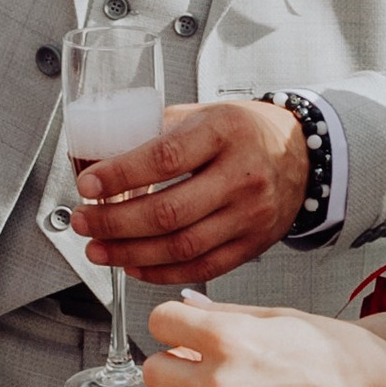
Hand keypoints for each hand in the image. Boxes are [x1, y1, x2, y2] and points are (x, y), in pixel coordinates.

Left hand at [72, 99, 307, 285]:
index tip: (88, 184)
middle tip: (83, 222)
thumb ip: (154, 132)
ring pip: (181, 247)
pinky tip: (134, 266)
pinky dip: (160, 272)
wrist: (302, 156)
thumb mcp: (203, 114)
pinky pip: (201, 268)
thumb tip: (95, 154)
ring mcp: (249, 215)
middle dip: (114, 222)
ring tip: (98, 249)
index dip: (121, 175)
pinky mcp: (252, 245)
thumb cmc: (244, 132)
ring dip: (130, 253)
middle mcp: (241, 175)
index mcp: (224, 132)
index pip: (165, 157)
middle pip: (168, 211)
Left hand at [142, 297, 385, 386]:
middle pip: (154, 373)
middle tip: (194, 362)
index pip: (160, 323)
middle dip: (171, 363)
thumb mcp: (284, 317)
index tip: (181, 327)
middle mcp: (223, 382)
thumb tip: (190, 307)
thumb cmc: (346, 359)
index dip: (172, 322)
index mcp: (231, 338)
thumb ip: (227, 314)